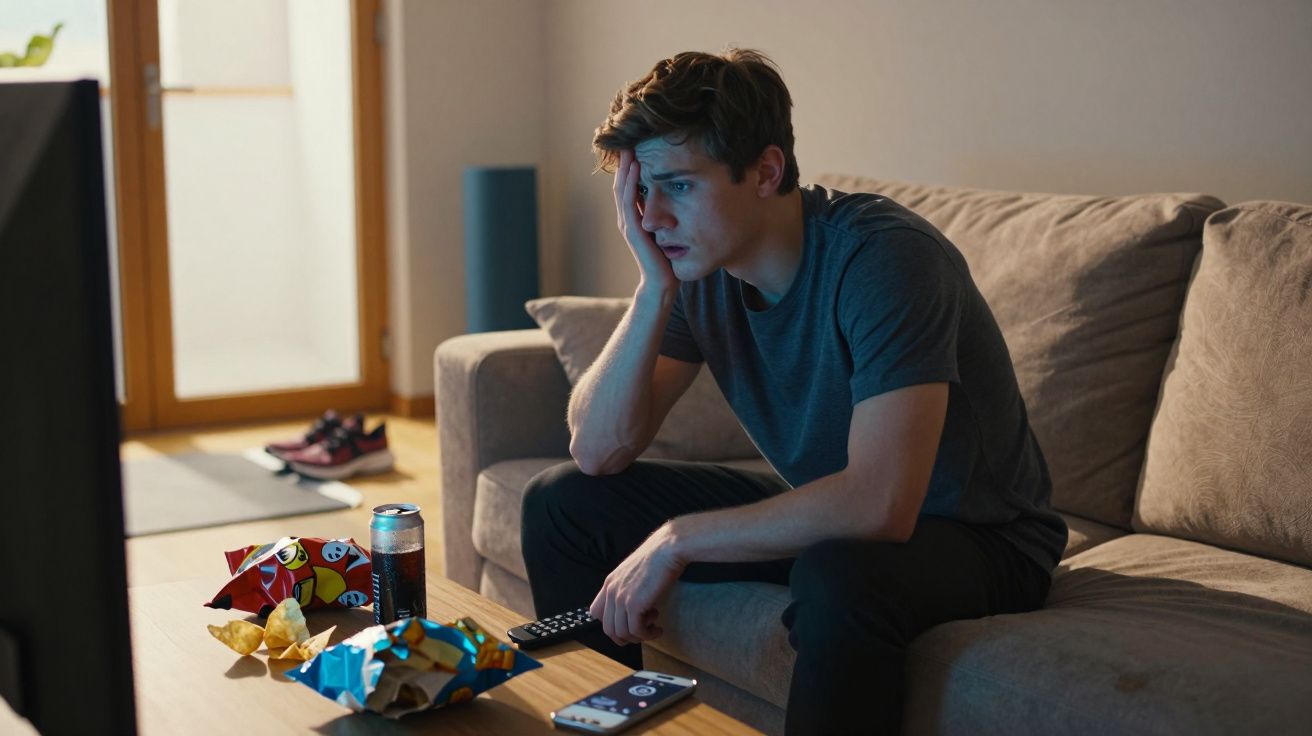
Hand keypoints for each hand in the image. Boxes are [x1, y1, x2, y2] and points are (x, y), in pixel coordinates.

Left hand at [590, 523, 685, 645]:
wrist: (668, 549)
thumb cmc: (657, 558)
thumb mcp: (634, 573)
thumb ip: (627, 587)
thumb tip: (633, 607)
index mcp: (610, 582)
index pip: (596, 612)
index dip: (611, 622)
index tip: (627, 623)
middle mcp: (612, 591)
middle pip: (608, 628)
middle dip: (625, 637)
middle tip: (641, 633)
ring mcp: (621, 598)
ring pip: (621, 633)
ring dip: (639, 637)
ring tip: (652, 628)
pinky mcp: (635, 605)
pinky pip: (636, 631)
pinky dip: (648, 635)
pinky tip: (657, 628)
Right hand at [614, 149, 676, 294]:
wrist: (662, 283)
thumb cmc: (667, 258)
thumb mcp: (666, 229)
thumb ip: (665, 214)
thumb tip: (676, 195)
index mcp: (633, 217)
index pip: (628, 187)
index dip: (629, 167)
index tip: (636, 146)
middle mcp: (627, 218)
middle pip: (621, 184)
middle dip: (624, 162)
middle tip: (628, 138)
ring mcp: (628, 224)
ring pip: (622, 189)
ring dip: (625, 167)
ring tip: (628, 147)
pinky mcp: (632, 230)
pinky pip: (629, 201)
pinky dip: (630, 183)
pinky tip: (634, 168)